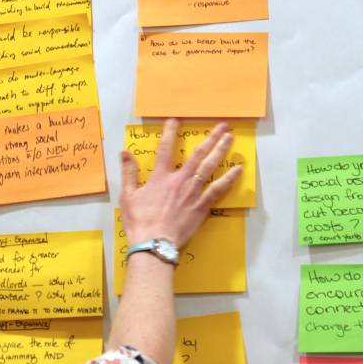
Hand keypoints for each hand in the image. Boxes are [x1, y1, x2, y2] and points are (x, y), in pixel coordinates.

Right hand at [119, 119, 241, 247]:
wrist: (154, 243)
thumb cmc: (140, 221)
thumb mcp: (128, 196)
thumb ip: (129, 172)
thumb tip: (125, 153)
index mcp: (160, 177)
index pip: (165, 149)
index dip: (170, 132)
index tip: (175, 120)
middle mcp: (180, 180)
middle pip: (197, 154)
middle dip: (210, 138)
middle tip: (222, 126)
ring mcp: (193, 192)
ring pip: (210, 166)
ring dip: (221, 150)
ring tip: (230, 139)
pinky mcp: (202, 206)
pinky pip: (219, 189)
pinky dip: (229, 178)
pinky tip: (238, 170)